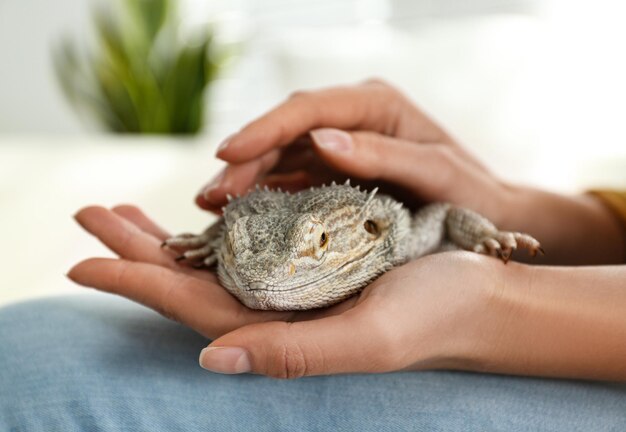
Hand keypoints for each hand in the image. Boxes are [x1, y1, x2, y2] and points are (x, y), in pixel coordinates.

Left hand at [68, 204, 501, 377]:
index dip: (134, 284)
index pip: (189, 308)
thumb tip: (209, 359)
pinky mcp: (309, 258)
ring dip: (165, 235)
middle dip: (136, 249)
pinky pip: (246, 239)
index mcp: (279, 333)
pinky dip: (213, 221)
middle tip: (90, 214)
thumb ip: (293, 354)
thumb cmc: (433, 317)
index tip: (82, 262)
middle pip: (189, 279)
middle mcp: (276, 310)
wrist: (476, 295)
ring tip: (124, 212)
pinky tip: (195, 207)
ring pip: (210, 257)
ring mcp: (289, 283)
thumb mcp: (368, 339)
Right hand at [198, 80, 624, 264]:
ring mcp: (340, 144)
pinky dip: (263, 194)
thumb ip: (382, 155)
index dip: (264, 129)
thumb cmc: (469, 193)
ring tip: (210, 203)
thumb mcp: (434, 172)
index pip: (309, 109)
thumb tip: (322, 139)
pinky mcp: (334, 171)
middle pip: (286, 132)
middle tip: (210, 194)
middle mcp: (351, 118)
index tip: (226, 152)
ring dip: (245, 178)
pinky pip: (290, 179)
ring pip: (280, 155)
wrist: (484, 215)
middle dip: (245, 159)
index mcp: (375, 104)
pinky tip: (237, 212)